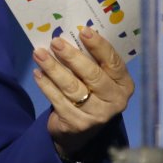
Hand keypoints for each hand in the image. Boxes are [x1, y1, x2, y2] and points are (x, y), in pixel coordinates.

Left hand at [31, 26, 134, 158]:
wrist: (80, 131)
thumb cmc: (90, 93)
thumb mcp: (99, 78)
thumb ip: (92, 61)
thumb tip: (70, 35)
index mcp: (124, 84)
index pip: (114, 62)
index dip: (99, 46)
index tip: (83, 31)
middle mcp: (115, 101)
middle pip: (92, 75)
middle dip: (71, 56)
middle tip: (55, 42)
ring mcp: (97, 115)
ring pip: (72, 87)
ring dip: (53, 68)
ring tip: (39, 54)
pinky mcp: (77, 124)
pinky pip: (58, 100)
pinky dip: (46, 85)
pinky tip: (38, 73)